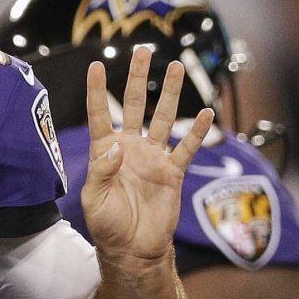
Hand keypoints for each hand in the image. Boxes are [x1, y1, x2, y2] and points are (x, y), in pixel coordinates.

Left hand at [81, 47, 214, 261]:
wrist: (133, 249)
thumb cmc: (107, 224)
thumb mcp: (94, 199)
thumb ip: (101, 172)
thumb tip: (116, 149)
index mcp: (105, 150)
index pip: (99, 113)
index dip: (97, 90)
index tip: (96, 65)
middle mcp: (130, 147)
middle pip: (135, 104)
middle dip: (138, 77)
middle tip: (143, 50)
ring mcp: (153, 157)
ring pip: (163, 118)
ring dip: (169, 93)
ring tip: (175, 67)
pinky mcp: (173, 172)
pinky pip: (186, 147)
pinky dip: (196, 131)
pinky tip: (205, 113)